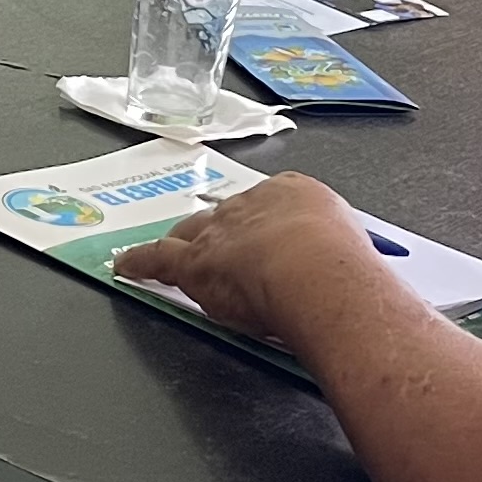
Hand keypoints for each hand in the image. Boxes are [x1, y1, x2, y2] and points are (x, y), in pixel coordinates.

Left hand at [111, 173, 394, 351]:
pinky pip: (158, 258)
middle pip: (225, 216)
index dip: (258, 225)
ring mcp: (220, 229)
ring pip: (190, 234)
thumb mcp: (353, 254)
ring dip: (180, 244)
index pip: (267, 207)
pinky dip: (139, 263)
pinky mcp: (193, 261)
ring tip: (168, 250)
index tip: (258, 237)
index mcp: (296, 194)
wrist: (317, 273)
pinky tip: (124, 266)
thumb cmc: (345, 268)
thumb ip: (342, 265)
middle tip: (213, 244)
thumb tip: (357, 288)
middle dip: (217, 229)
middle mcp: (253, 202)